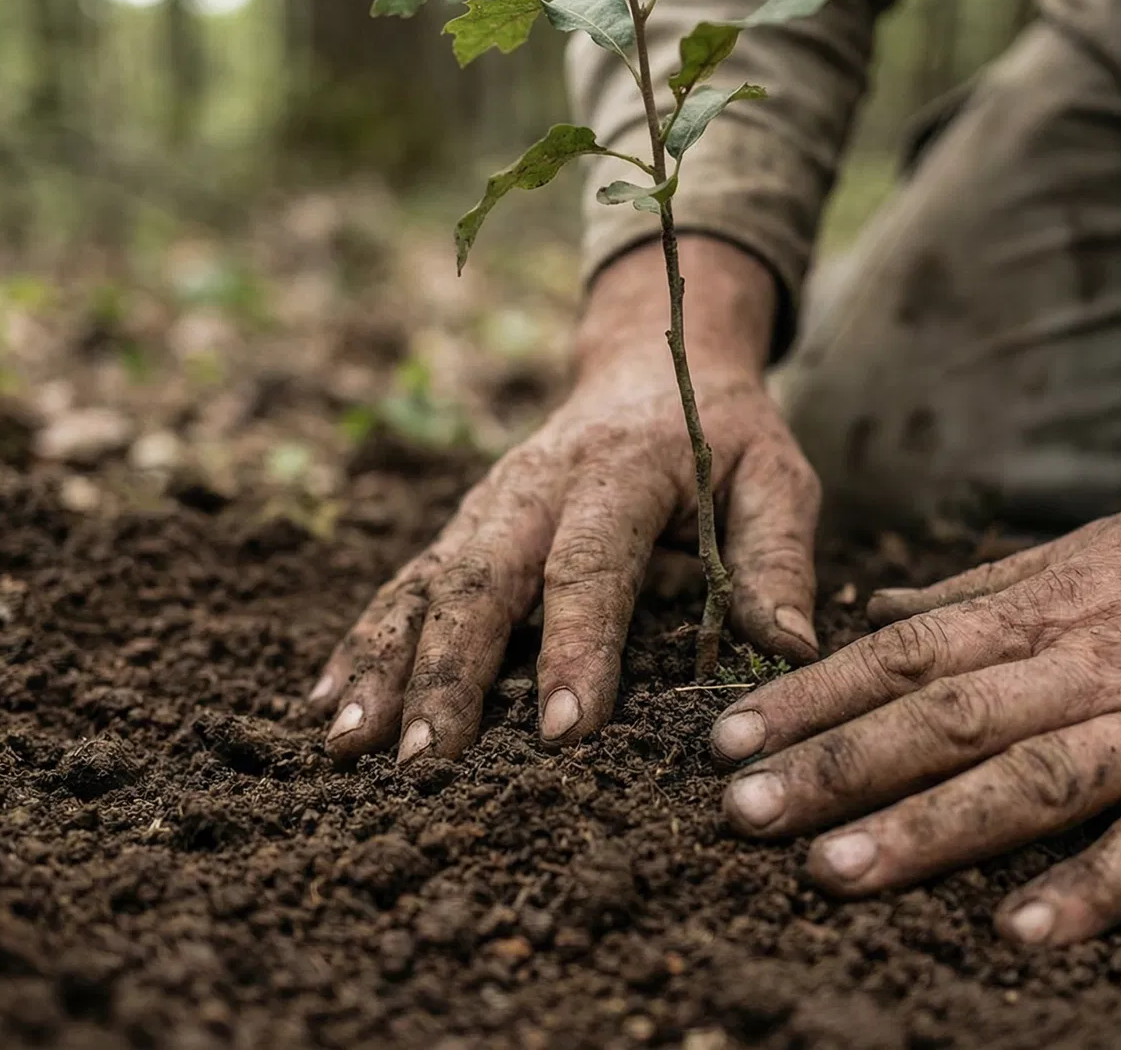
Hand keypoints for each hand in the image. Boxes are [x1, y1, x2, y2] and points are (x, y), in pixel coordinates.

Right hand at [313, 238, 820, 762]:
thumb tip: (792, 650)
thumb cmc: (723, 435)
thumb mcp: (776, 477)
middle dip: (447, 673)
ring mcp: (485, 508)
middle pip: (480, 582)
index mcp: (617, 474)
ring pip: (424, 588)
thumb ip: (776, 558)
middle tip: (425, 758)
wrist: (654, 360)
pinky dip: (362, 643)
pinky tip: (328, 705)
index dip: (576, 648)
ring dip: (384, 665)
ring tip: (350, 743)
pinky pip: (403, 586)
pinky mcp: (461, 529)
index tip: (562, 732)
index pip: (590, 566)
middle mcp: (533, 489)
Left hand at [710, 377, 1120, 945]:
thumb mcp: (1091, 553)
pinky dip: (1095, 884)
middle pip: (945, 717)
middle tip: (740, 814)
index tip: (726, 741)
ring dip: (931, 827)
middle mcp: (1090, 665)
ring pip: (1033, 776)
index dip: (810, 697)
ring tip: (836, 872)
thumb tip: (875, 611)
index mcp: (1047, 610)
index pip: (902, 654)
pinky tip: (1022, 930)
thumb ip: (981, 593)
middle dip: (836, 766)